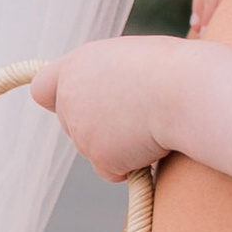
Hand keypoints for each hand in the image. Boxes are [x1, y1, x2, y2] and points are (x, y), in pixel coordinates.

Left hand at [32, 35, 193, 181]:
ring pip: (94, 149)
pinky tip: (152, 145)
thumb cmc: (174, 70)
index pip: (43, 90)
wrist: (189, 91)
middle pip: (73, 125)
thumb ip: (106, 77)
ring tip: (152, 123)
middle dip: (99, 126)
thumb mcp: (131, 60)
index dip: (58, 99)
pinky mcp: (100, 158)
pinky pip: (113, 171)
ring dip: (120, 145)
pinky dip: (132, 165)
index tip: (76, 104)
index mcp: (76, 67)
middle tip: (137, 115)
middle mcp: (70, 99)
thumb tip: (109, 102)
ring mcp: (82, 131)